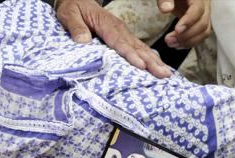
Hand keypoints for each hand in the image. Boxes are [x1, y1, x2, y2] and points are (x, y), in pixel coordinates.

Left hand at [56, 0, 170, 77]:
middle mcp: (118, 29)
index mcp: (106, 24)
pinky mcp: (122, 36)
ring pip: (140, 48)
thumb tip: (83, 40)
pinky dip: (148, 57)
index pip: (120, 42)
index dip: (130, 55)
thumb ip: (76, 27)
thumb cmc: (73, 8)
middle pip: (136, 47)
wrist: (78, 0)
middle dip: (150, 61)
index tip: (141, 66)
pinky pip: (137, 47)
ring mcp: (122, 32)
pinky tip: (156, 66)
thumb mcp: (69, 14)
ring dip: (153, 61)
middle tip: (163, 74)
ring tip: (165, 74)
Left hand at [158, 0, 210, 49]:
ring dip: (188, 42)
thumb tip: (166, 9)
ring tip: (171, 44)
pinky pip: (200, 35)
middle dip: (186, 35)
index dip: (189, 21)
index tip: (177, 30)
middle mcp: (204, 6)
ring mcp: (204, 15)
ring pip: (204, 31)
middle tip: (168, 40)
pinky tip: (176, 45)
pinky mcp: (200, 23)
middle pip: (203, 23)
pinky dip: (190, 42)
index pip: (198, 9)